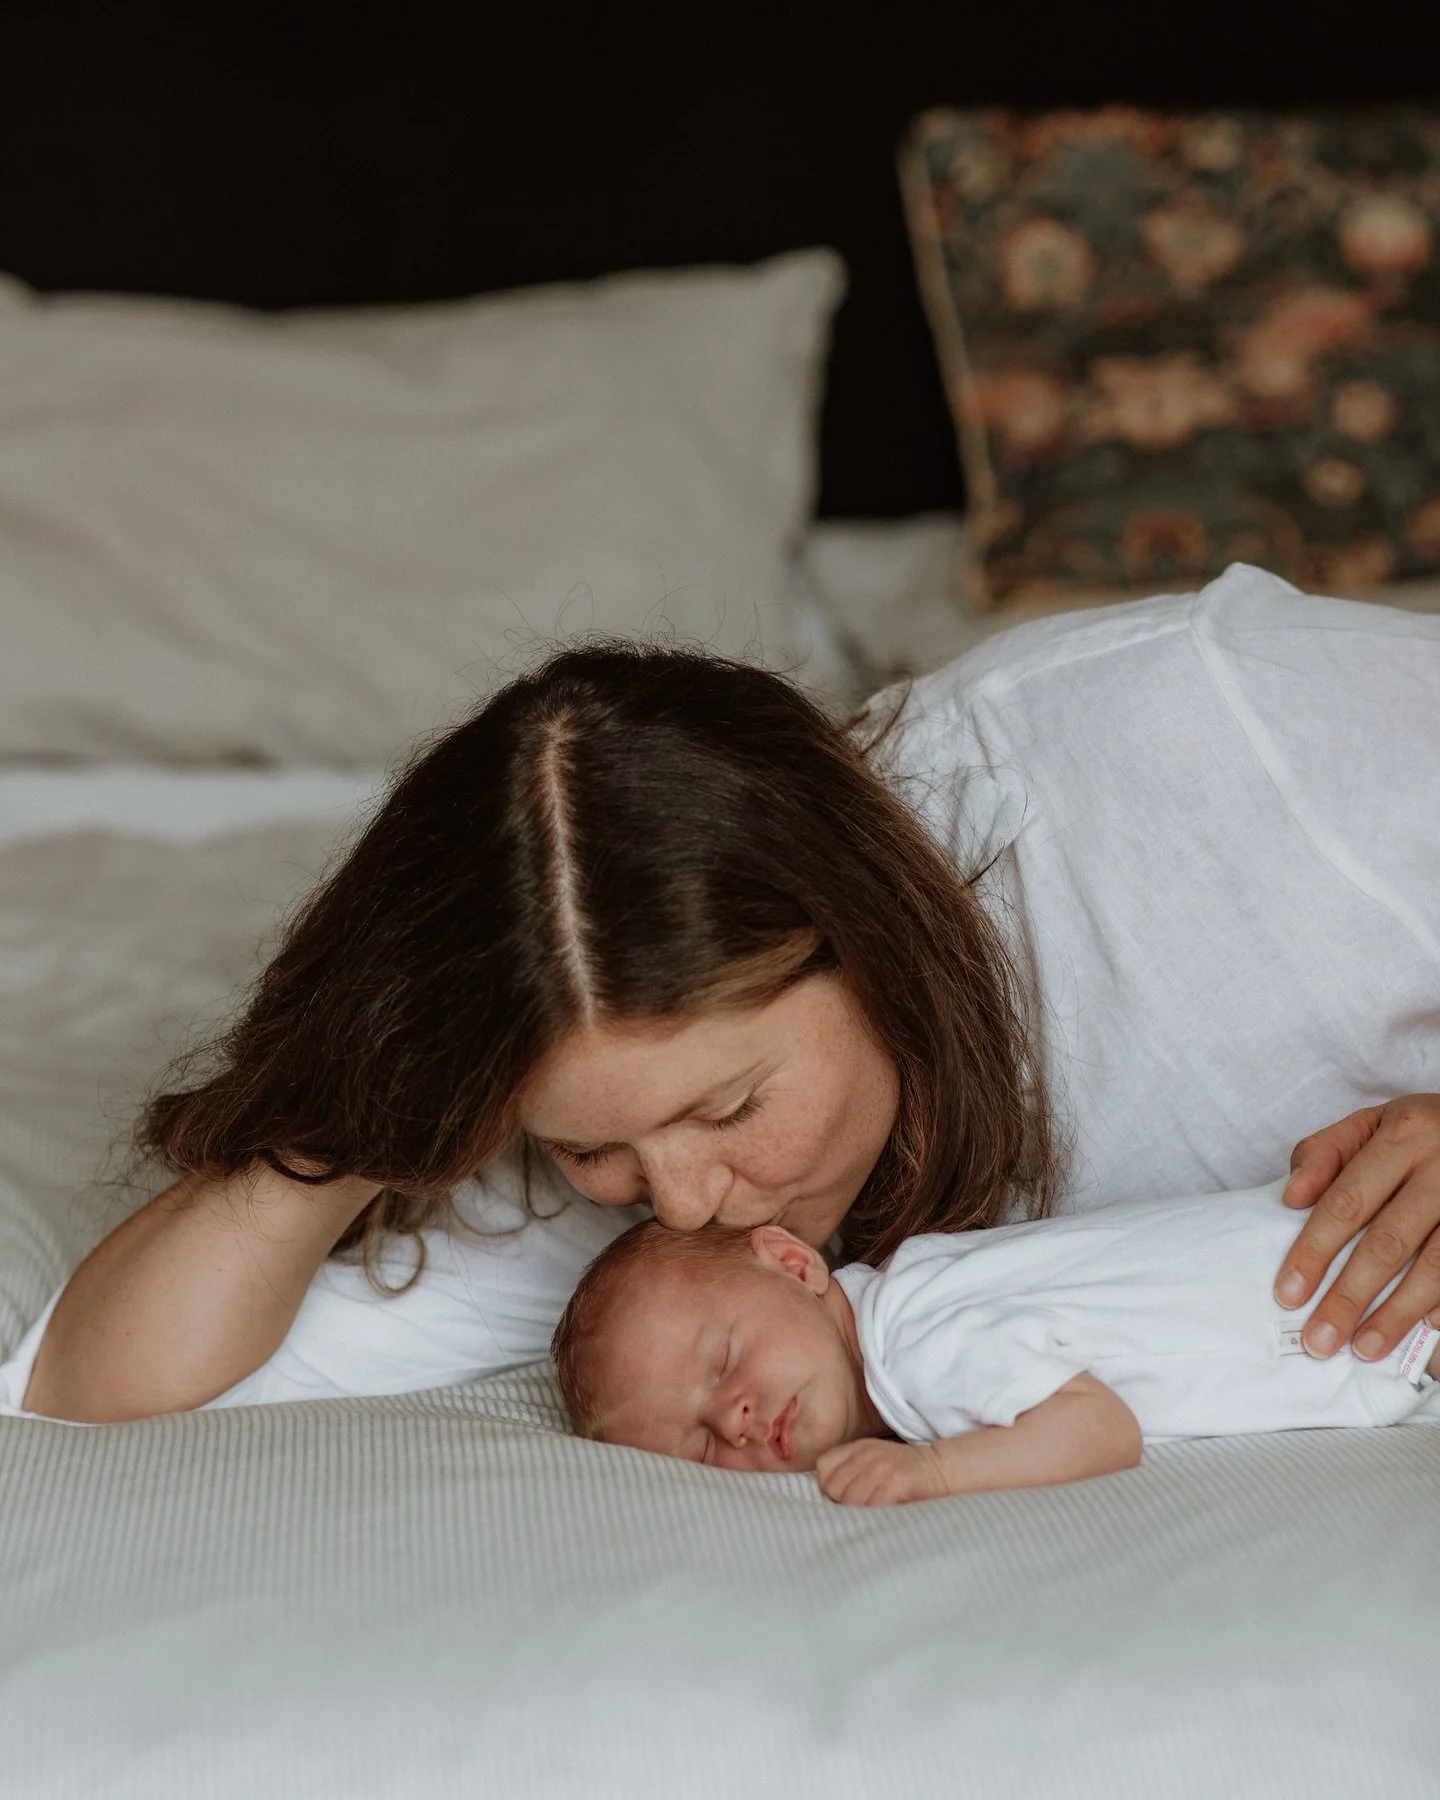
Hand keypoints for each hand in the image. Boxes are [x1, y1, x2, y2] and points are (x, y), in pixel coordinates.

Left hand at [815, 1437, 946, 1506]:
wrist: (941, 1468)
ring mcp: (881, 1467)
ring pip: (850, 1500)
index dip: (829, 1488)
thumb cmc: (905, 1474)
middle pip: (834, 1488)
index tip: (842, 1499)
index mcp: (859, 1447)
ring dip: (858, 1514)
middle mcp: (867, 1454)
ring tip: (871, 1519)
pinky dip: (874, 1517)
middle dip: (842, 1504)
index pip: (823, 1467)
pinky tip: (883, 1518)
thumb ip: (851, 1473)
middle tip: (859, 1512)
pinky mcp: (896, 1482)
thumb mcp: (874, 1462)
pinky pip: (872, 1506)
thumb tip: (827, 1498)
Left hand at [1275, 1095, 1439, 1361]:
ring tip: (1362, 1348)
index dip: (1314, 1250)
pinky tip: (1426, 1330)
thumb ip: (1326, 1152)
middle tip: (1318, 1340)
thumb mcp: (1373, 1122)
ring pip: (1434, 1265)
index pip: (1346, 1201)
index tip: (1288, 1294)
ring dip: (1396, 1314)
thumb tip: (1291, 1196)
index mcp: (1403, 1134)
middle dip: (1348, 1296)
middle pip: (1387, 1242)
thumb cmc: (1419, 1132)